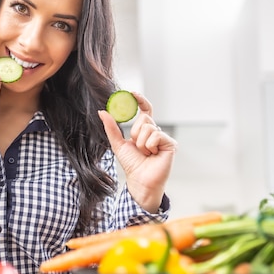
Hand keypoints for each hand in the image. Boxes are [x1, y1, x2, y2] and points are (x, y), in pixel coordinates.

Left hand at [98, 92, 176, 212]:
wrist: (140, 180)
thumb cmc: (131, 164)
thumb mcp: (118, 143)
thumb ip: (111, 127)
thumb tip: (102, 111)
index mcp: (145, 130)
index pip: (145, 110)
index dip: (140, 100)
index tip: (132, 93)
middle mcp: (155, 132)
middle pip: (144, 119)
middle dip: (135, 133)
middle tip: (137, 147)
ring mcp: (164, 138)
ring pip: (149, 127)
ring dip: (141, 142)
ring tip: (145, 153)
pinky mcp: (170, 144)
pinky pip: (156, 135)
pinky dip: (149, 146)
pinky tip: (153, 155)